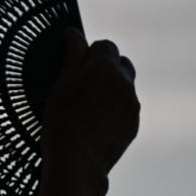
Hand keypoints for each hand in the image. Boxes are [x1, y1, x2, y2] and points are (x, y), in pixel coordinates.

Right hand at [38, 28, 139, 195]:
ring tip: (87, 106)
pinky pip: (126, 107)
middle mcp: (126, 83)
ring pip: (124, 87)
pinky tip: (94, 122)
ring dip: (110, 89)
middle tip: (82, 84)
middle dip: (106, 68)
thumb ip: (72, 54)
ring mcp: (133, 105)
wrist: (78, 162)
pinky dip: (113, 109)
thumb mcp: (61, 83)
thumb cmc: (63, 120)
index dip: (90, 52)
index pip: (106, 45)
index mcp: (107, 68)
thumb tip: (74, 32)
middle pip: (121, 64)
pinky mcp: (134, 124)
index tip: (76, 65)